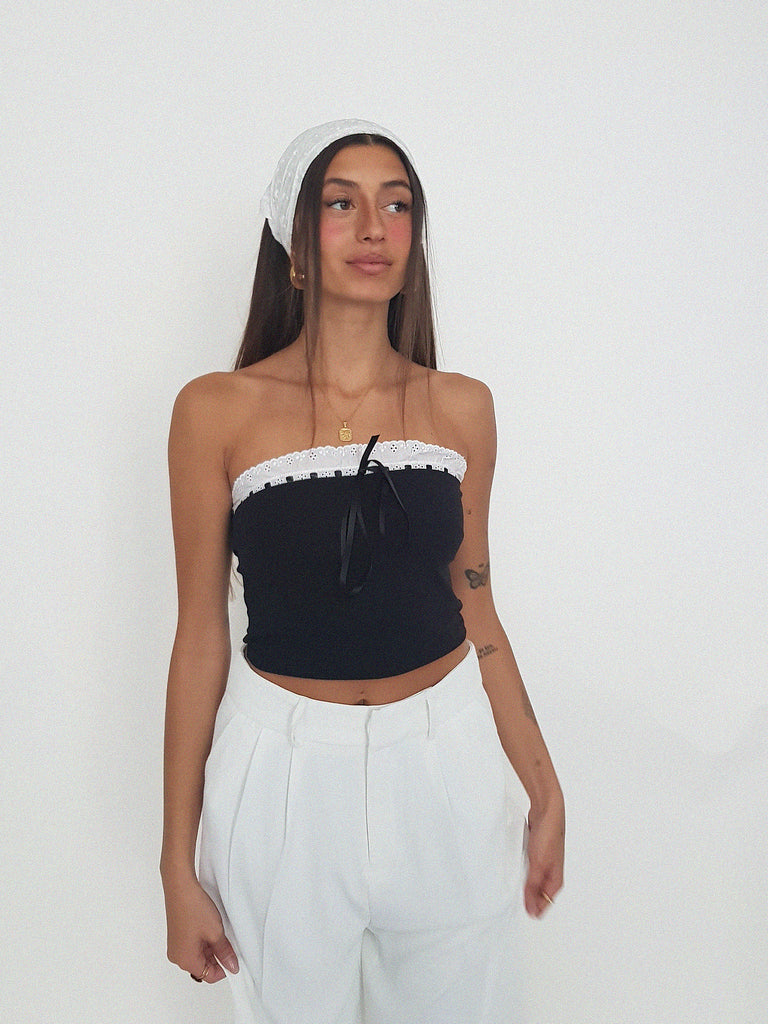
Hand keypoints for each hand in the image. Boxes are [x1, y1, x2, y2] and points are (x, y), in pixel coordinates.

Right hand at [163, 876, 238, 981]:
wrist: (180, 887)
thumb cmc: (192, 907)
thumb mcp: (215, 933)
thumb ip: (225, 952)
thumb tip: (231, 965)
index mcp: (185, 960)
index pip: (209, 976)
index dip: (224, 969)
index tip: (234, 960)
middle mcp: (177, 956)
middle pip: (202, 966)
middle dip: (218, 957)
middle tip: (230, 944)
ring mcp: (176, 946)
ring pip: (198, 955)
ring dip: (211, 948)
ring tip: (220, 932)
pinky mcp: (177, 935)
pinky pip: (193, 945)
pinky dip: (204, 941)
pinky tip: (212, 928)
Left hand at [524, 796, 564, 917]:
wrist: (547, 811)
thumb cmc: (549, 834)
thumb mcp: (538, 865)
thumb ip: (532, 887)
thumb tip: (531, 909)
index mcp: (555, 881)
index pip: (543, 904)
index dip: (531, 908)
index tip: (517, 909)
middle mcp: (551, 874)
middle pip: (537, 894)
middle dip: (526, 897)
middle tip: (512, 898)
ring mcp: (544, 863)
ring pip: (531, 881)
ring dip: (522, 883)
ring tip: (511, 884)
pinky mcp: (536, 854)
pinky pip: (527, 869)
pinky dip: (520, 870)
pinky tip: (513, 869)